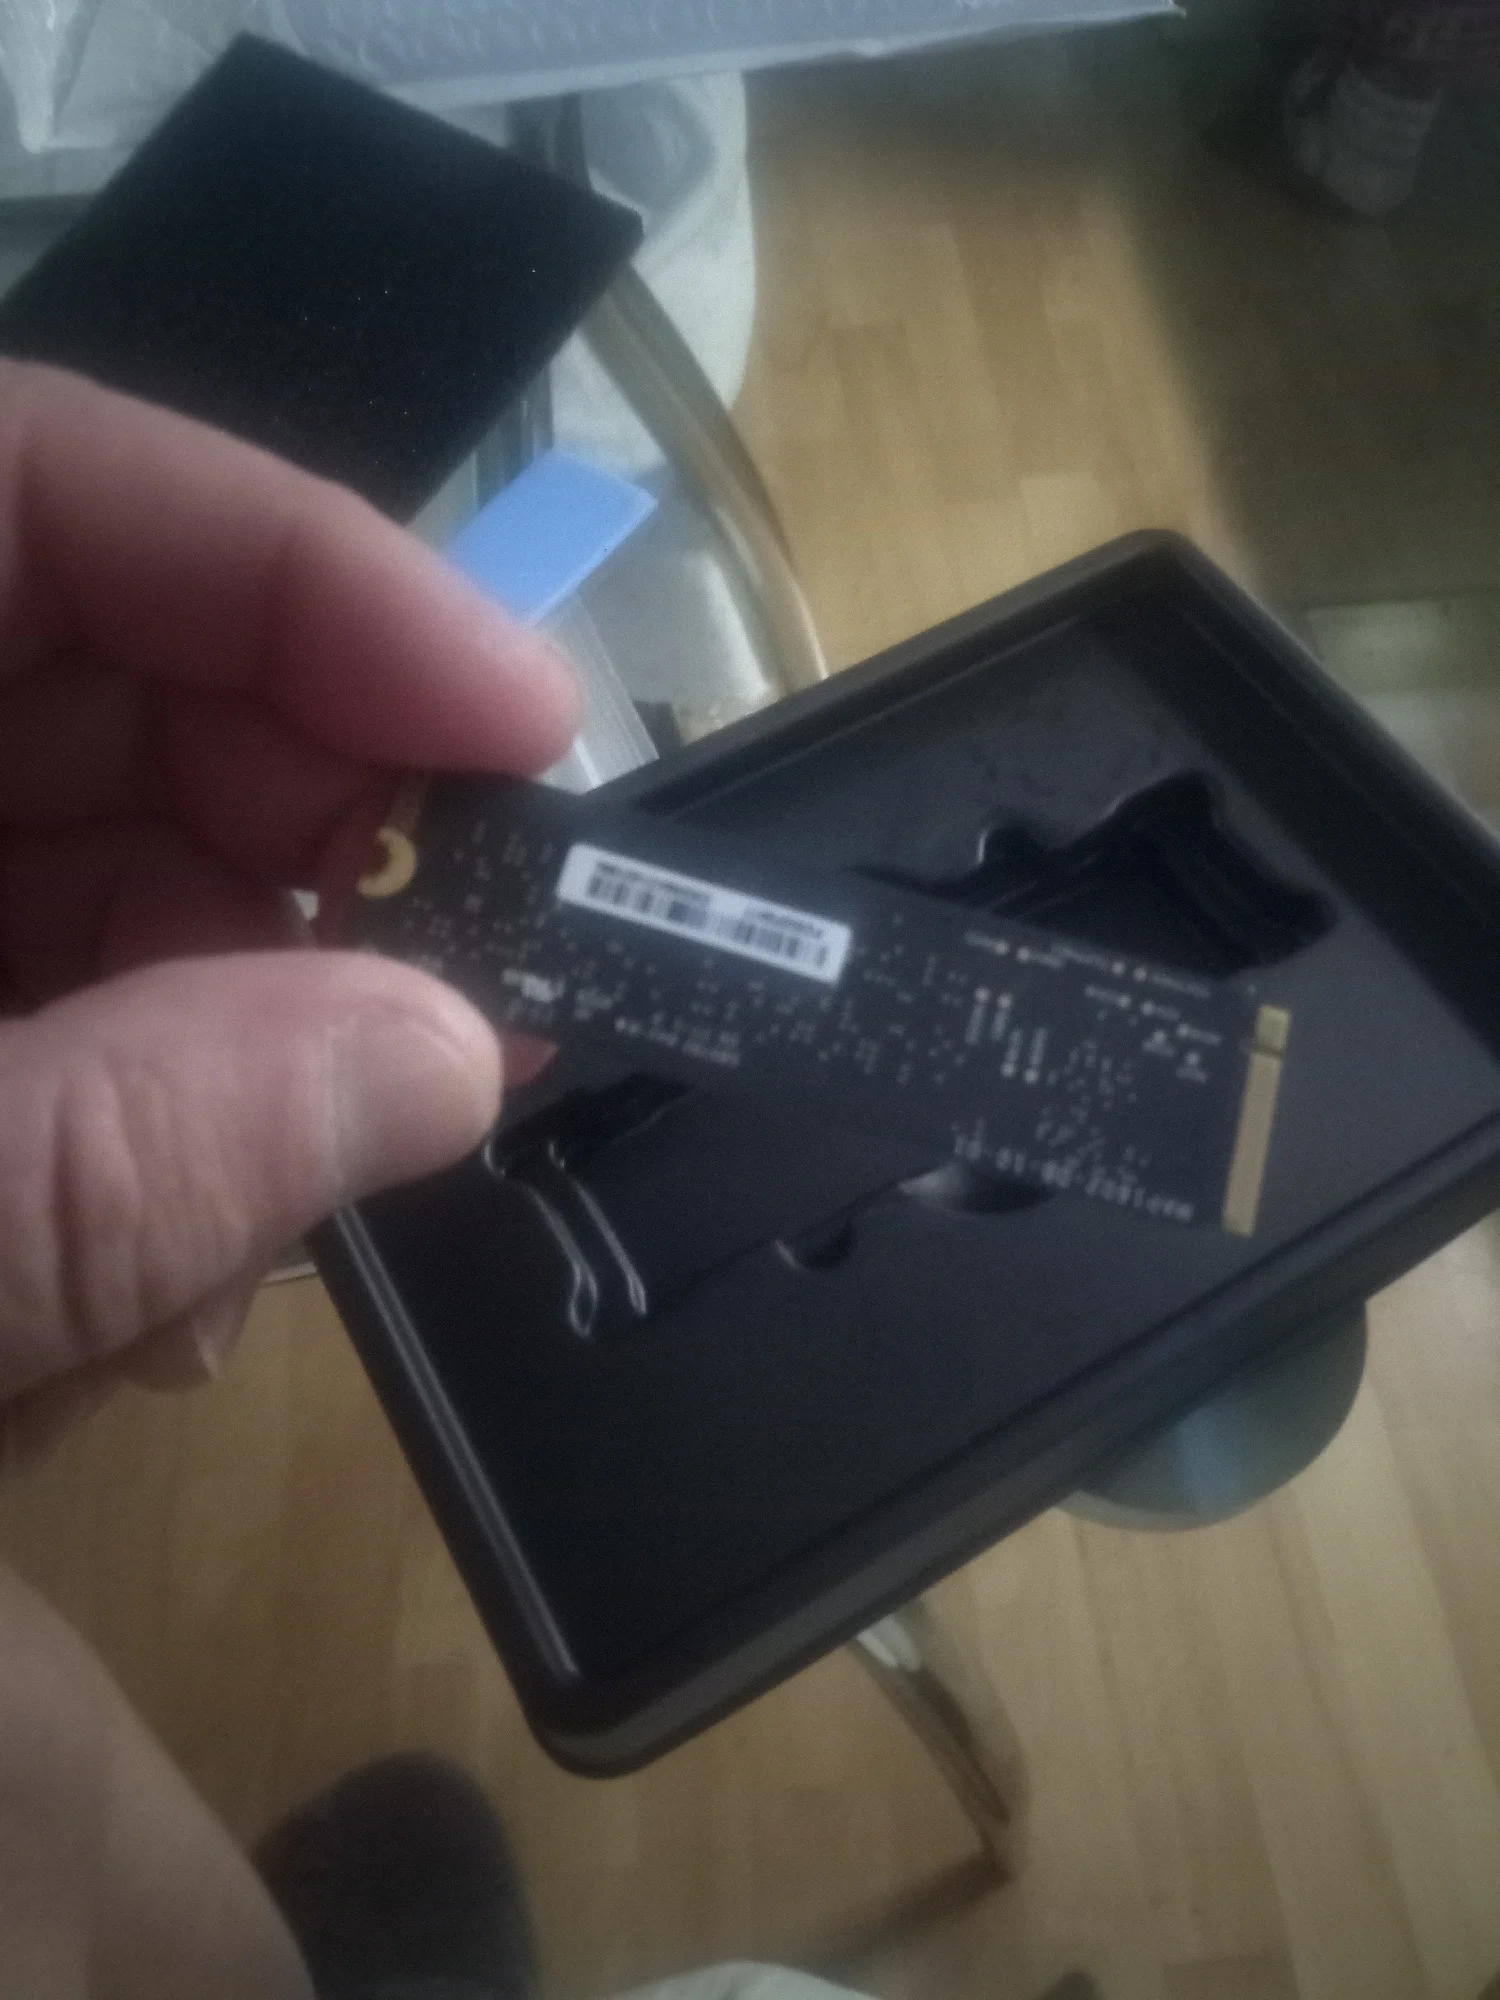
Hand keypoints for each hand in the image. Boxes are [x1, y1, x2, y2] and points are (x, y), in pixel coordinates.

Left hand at [0, 362, 577, 1460]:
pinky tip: (132, 1293)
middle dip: (297, 850)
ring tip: (237, 1256)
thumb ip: (114, 1162)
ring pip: (99, 869)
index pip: (30, 481)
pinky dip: (137, 1134)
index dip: (299, 568)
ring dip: (223, 1051)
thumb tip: (454, 1057)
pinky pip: (58, 1006)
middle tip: (459, 1009)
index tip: (523, 726)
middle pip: (105, 676)